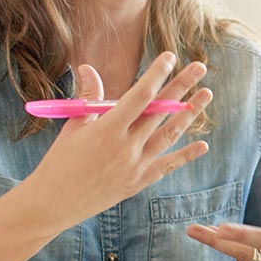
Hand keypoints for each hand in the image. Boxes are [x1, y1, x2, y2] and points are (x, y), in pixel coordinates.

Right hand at [21, 53, 212, 232]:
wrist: (54, 204)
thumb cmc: (59, 161)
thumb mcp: (72, 125)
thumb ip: (88, 97)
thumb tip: (88, 68)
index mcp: (107, 129)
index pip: (139, 95)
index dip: (156, 74)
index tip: (169, 57)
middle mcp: (126, 147)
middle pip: (160, 111)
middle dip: (182, 86)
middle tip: (200, 67)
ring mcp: (135, 166)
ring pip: (170, 135)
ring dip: (189, 114)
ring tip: (206, 95)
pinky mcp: (139, 182)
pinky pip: (167, 166)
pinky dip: (185, 155)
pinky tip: (203, 145)